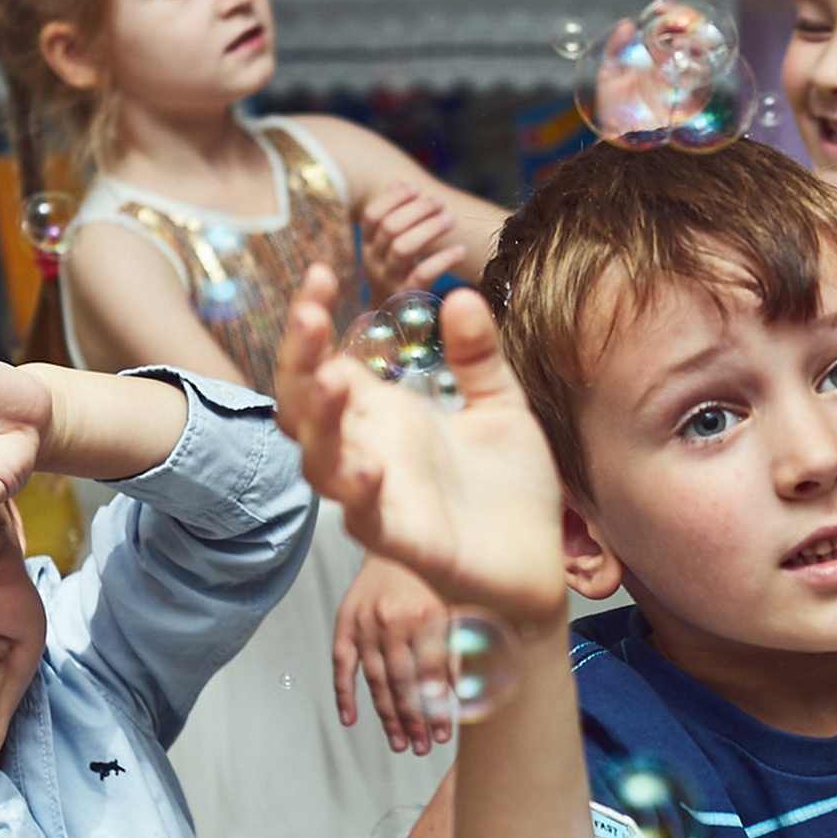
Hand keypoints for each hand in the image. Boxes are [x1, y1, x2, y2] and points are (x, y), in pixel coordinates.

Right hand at [275, 266, 567, 631]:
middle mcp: (371, 454)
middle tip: (308, 314)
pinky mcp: (406, 544)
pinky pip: (366, 521)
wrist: (539, 564)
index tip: (320, 273)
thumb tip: (461, 296)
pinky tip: (369, 469)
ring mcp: (382, 500)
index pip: (326, 364)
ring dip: (318, 423)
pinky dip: (360, 496)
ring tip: (330, 380)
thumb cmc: (511, 489)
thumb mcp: (501, 407)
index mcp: (387, 418)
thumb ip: (478, 357)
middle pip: (303, 408)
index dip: (311, 323)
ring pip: (320, 464)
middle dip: (296, 361)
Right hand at [334, 554, 455, 751]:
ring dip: (386, 716)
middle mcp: (393, 620)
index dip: (436, 710)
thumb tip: (464, 696)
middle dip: (412, 720)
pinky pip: (341, 665)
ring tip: (398, 742)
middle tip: (419, 747)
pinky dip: (344, 693)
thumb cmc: (429, 580)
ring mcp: (365, 623)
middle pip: (402, 683)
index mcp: (426, 615)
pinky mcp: (345, 622)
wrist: (395, 544)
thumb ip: (456, 652)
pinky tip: (350, 718)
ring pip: (375, 680)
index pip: (431, 675)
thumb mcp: (453, 610)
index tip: (442, 735)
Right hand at [360, 181, 466, 298]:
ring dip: (430, 229)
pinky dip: (444, 259)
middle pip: (390, 227)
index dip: (394, 198)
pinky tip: (460, 250)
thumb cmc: (396, 275)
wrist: (392, 325)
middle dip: (418, 210)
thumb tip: (397, 182)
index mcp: (368, 246)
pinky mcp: (408, 298)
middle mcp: (373, 263)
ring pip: (404, 247)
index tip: (416, 189)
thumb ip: (393, 214)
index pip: (372, 215)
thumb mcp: (389, 246)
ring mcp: (389, 281)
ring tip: (450, 220)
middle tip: (440, 203)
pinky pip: (424, 274)